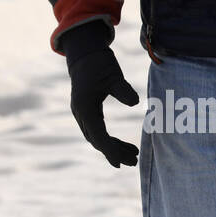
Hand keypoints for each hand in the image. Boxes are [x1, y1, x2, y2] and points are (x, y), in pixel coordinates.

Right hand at [68, 47, 139, 166]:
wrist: (86, 54)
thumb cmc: (100, 64)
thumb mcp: (114, 75)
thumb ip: (123, 90)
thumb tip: (135, 103)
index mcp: (85, 107)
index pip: (98, 135)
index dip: (111, 150)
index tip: (125, 161)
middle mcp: (80, 113)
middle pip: (96, 140)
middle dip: (114, 153)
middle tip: (134, 162)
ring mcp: (82, 112)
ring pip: (96, 137)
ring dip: (113, 148)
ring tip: (133, 154)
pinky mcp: (87, 110)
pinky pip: (97, 131)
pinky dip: (110, 139)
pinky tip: (123, 145)